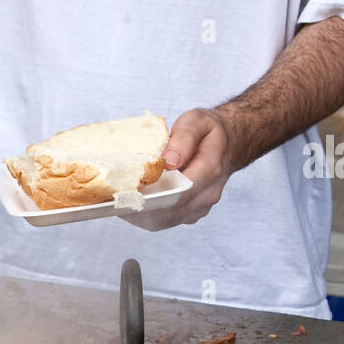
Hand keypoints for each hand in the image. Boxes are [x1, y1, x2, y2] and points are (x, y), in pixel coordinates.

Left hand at [121, 107, 235, 231]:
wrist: (229, 143)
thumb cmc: (208, 131)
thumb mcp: (197, 122)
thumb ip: (184, 138)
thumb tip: (169, 162)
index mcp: (211, 170)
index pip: (181, 193)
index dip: (153, 198)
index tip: (128, 194)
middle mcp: (208, 194)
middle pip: (170, 213)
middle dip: (141, 209)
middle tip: (114, 201)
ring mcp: (200, 207)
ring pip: (166, 221)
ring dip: (140, 216)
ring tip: (118, 203)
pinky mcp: (191, 213)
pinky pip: (166, 220)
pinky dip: (147, 215)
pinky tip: (130, 205)